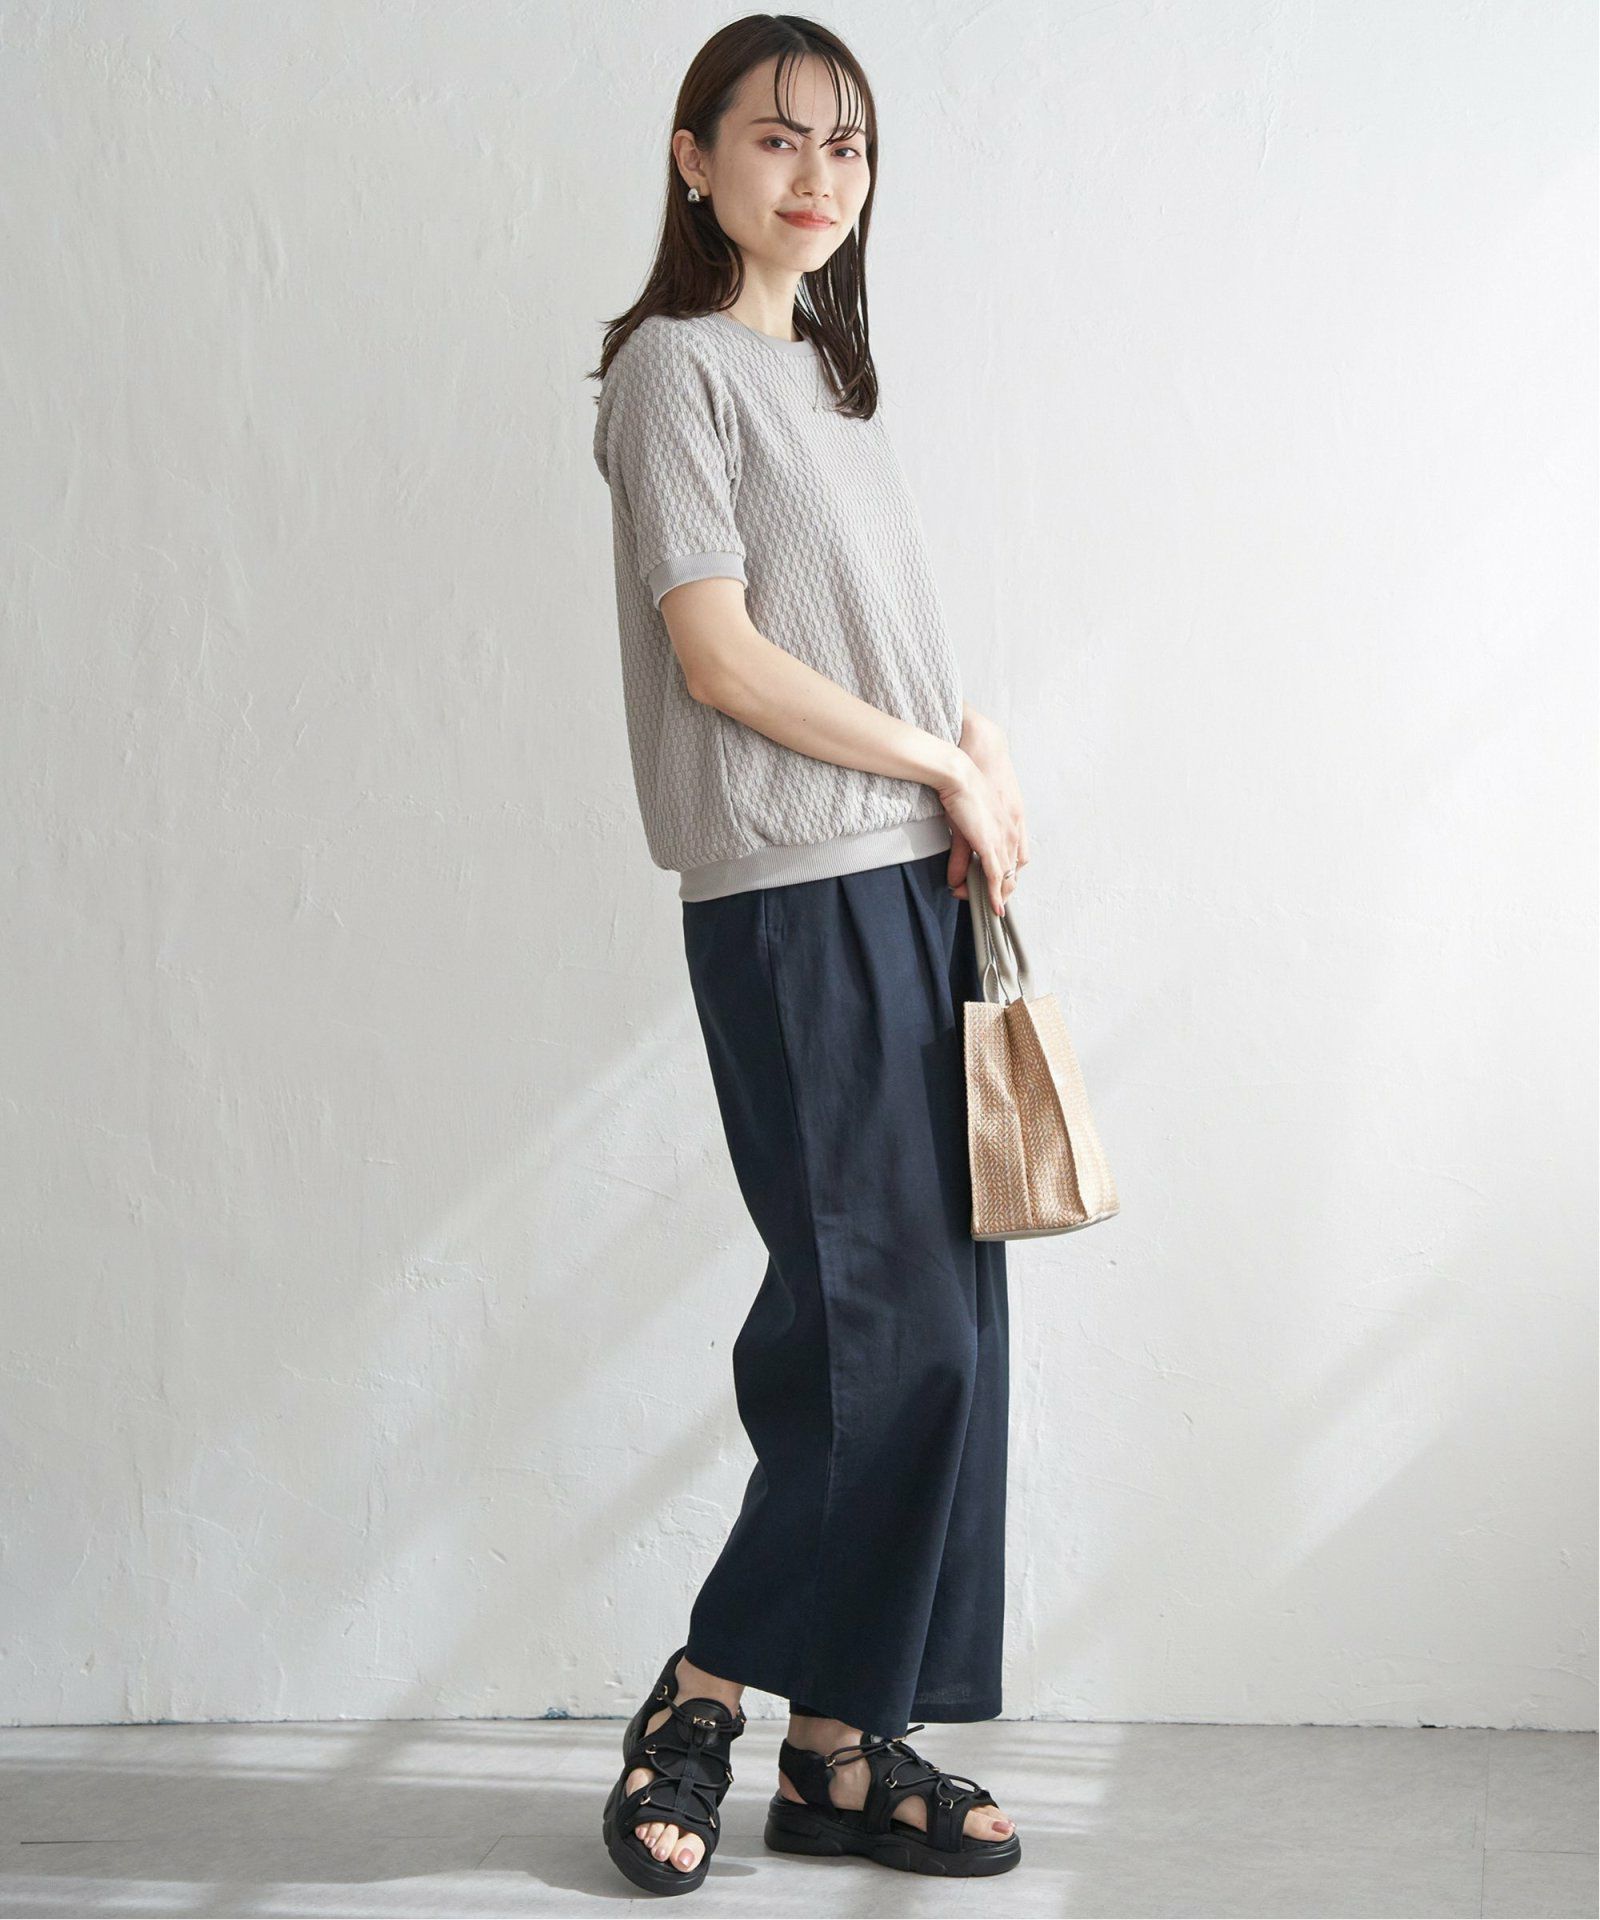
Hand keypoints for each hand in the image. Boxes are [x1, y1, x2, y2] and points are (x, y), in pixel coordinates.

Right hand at [943, 713, 1028, 914]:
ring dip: (993, 894)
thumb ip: (964, 843)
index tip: (995, 881)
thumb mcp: (967, 814)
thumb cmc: (963, 781)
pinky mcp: (990, 842)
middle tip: (987, 899)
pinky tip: (990, 905)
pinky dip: (993, 894)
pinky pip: (995, 876)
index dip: (1008, 871)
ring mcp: (1003, 837)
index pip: (1017, 854)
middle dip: (1002, 888)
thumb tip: (957, 858)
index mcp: (1013, 819)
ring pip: (1005, 876)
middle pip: (1015, 869)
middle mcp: (1013, 830)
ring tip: (980, 904)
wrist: (959, 767)